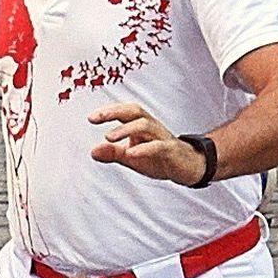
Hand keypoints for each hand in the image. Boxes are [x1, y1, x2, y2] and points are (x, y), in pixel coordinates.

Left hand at [88, 101, 207, 180]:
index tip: (91, 117)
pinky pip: (158, 146)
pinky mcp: (170, 150)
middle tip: (96, 118)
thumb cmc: (158, 157)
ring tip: (108, 137)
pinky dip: (143, 148)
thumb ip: (113, 153)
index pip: (124, 112)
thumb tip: (93, 151)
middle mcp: (151, 126)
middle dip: (114, 111)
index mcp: (141, 125)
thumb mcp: (131, 156)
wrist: (186, 166)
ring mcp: (161, 137)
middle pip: (134, 111)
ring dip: (125, 130)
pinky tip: (131, 154)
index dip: (108, 111)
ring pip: (144, 125)